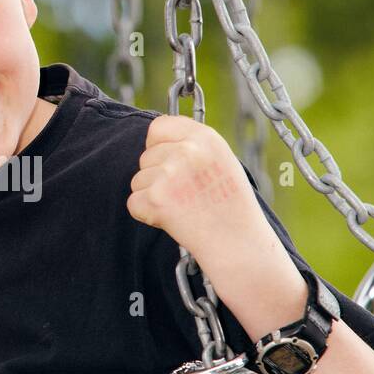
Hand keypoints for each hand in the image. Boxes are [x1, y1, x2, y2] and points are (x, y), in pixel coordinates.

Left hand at [127, 114, 263, 262]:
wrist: (239, 246)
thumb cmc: (232, 208)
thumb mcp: (221, 162)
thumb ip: (191, 146)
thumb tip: (156, 143)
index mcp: (205, 137)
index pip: (159, 127)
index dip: (159, 146)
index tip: (168, 163)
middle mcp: (187, 150)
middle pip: (146, 156)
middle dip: (158, 177)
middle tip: (186, 196)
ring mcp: (169, 173)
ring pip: (138, 180)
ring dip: (153, 197)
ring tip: (184, 209)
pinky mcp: (156, 199)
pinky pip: (134, 203)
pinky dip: (147, 215)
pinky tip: (174, 221)